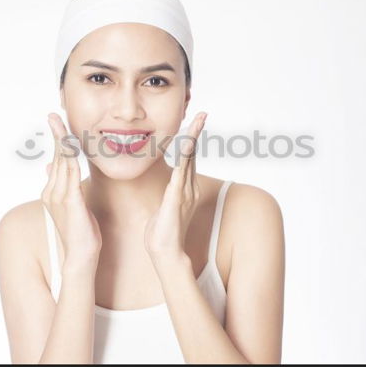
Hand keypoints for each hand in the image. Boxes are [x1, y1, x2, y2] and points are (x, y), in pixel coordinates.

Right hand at [41, 113, 101, 263]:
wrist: (80, 256)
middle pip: (57, 157)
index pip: (57, 160)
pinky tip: (73, 146)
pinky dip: (72, 158)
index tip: (57, 123)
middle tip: (54, 114)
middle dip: (56, 134)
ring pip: (62, 162)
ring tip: (60, 123)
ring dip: (63, 141)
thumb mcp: (73, 206)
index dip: (58, 141)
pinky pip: (71, 174)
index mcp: (52, 191)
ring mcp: (59, 196)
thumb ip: (66, 187)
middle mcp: (52, 191)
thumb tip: (53, 167)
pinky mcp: (70, 202)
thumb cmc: (81, 233)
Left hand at [144, 112, 206, 260]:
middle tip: (202, 113)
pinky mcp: (176, 200)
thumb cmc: (163, 232)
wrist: (165, 253)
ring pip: (189, 160)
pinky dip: (184, 159)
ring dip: (193, 140)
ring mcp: (184, 193)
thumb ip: (169, 194)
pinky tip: (186, 146)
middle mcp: (189, 187)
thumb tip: (168, 186)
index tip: (195, 121)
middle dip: (197, 132)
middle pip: (193, 154)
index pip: (190, 158)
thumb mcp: (165, 207)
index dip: (192, 138)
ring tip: (197, 122)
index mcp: (186, 187)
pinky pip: (180, 175)